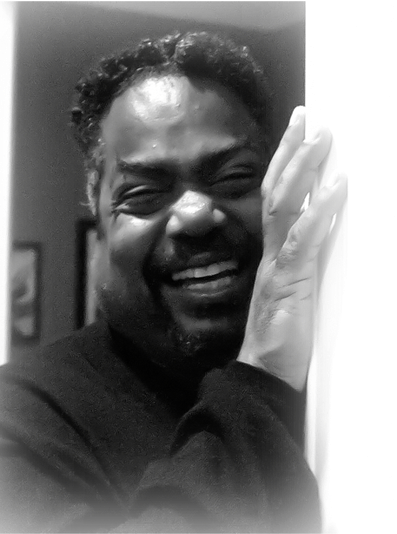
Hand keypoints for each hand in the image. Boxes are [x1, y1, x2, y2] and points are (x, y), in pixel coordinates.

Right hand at [237, 106, 347, 390]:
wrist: (263, 374)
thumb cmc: (280, 338)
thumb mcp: (292, 295)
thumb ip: (300, 266)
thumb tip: (317, 241)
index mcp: (273, 254)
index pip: (274, 201)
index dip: (284, 167)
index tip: (297, 136)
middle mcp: (272, 253)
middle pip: (275, 192)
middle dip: (291, 153)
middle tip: (306, 117)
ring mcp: (279, 266)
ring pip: (285, 207)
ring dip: (303, 169)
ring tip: (322, 137)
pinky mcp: (289, 283)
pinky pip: (303, 240)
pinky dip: (320, 211)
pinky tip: (337, 186)